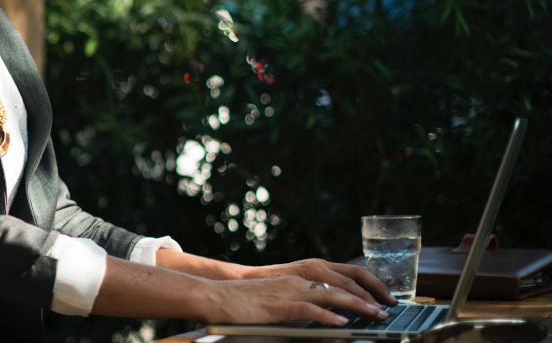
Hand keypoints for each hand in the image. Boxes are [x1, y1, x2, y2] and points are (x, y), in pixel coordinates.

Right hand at [198, 275, 389, 325]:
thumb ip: (301, 303)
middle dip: (367, 298)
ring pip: (331, 296)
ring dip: (356, 306)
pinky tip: (342, 324)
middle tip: (385, 310)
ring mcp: (289, 291)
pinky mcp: (279, 305)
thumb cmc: (245, 302)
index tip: (379, 299)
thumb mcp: (278, 299)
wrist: (216, 297)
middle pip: (341, 286)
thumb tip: (326, 315)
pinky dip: (328, 316)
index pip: (338, 278)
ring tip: (374, 316)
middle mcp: (298, 280)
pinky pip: (309, 309)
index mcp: (298, 278)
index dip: (362, 288)